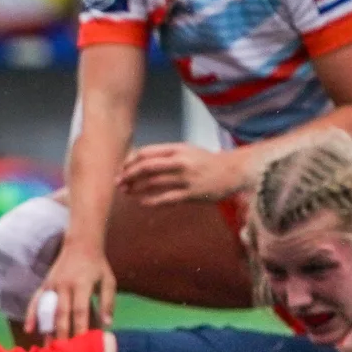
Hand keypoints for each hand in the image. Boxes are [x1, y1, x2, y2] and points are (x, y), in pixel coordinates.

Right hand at [35, 242, 114, 341]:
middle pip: (62, 313)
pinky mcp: (45, 285)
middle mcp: (64, 285)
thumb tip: (107, 324)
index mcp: (82, 284)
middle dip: (62, 334)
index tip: (81, 345)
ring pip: (48, 310)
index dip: (80, 328)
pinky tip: (29, 330)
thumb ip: (108, 302)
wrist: (80, 244)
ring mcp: (52, 285)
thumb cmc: (97, 266)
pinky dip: (31, 315)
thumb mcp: (109, 280)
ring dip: (47, 329)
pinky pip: (35, 301)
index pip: (80, 310)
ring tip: (48, 348)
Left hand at [118, 143, 241, 206]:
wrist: (233, 172)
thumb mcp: (187, 150)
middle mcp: (180, 162)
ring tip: (126, 192)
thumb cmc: (206, 161)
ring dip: (136, 189)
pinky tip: (141, 202)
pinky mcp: (191, 194)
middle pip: (146, 167)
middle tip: (118, 182)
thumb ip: (166, 154)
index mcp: (177, 149)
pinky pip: (165, 199)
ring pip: (153, 184)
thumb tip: (140, 161)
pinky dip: (151, 201)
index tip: (122, 169)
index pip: (146, 153)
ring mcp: (185, 179)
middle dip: (128, 175)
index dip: (130, 162)